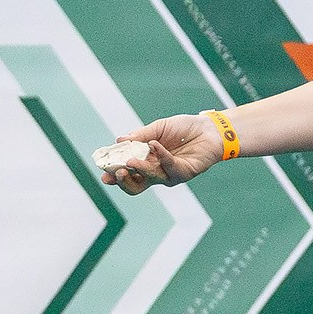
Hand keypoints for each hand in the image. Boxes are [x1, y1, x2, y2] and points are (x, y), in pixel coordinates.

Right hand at [97, 114, 224, 195]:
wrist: (209, 128)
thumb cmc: (184, 128)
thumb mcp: (159, 128)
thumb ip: (141, 136)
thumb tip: (119, 141)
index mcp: (146, 161)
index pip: (127, 173)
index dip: (114, 175)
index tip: (103, 173)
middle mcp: (156, 171)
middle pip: (136, 186)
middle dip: (123, 181)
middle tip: (116, 172)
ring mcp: (170, 174)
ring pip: (151, 179)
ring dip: (140, 170)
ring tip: (130, 162)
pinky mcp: (184, 172)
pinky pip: (170, 167)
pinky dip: (161, 156)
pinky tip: (155, 144)